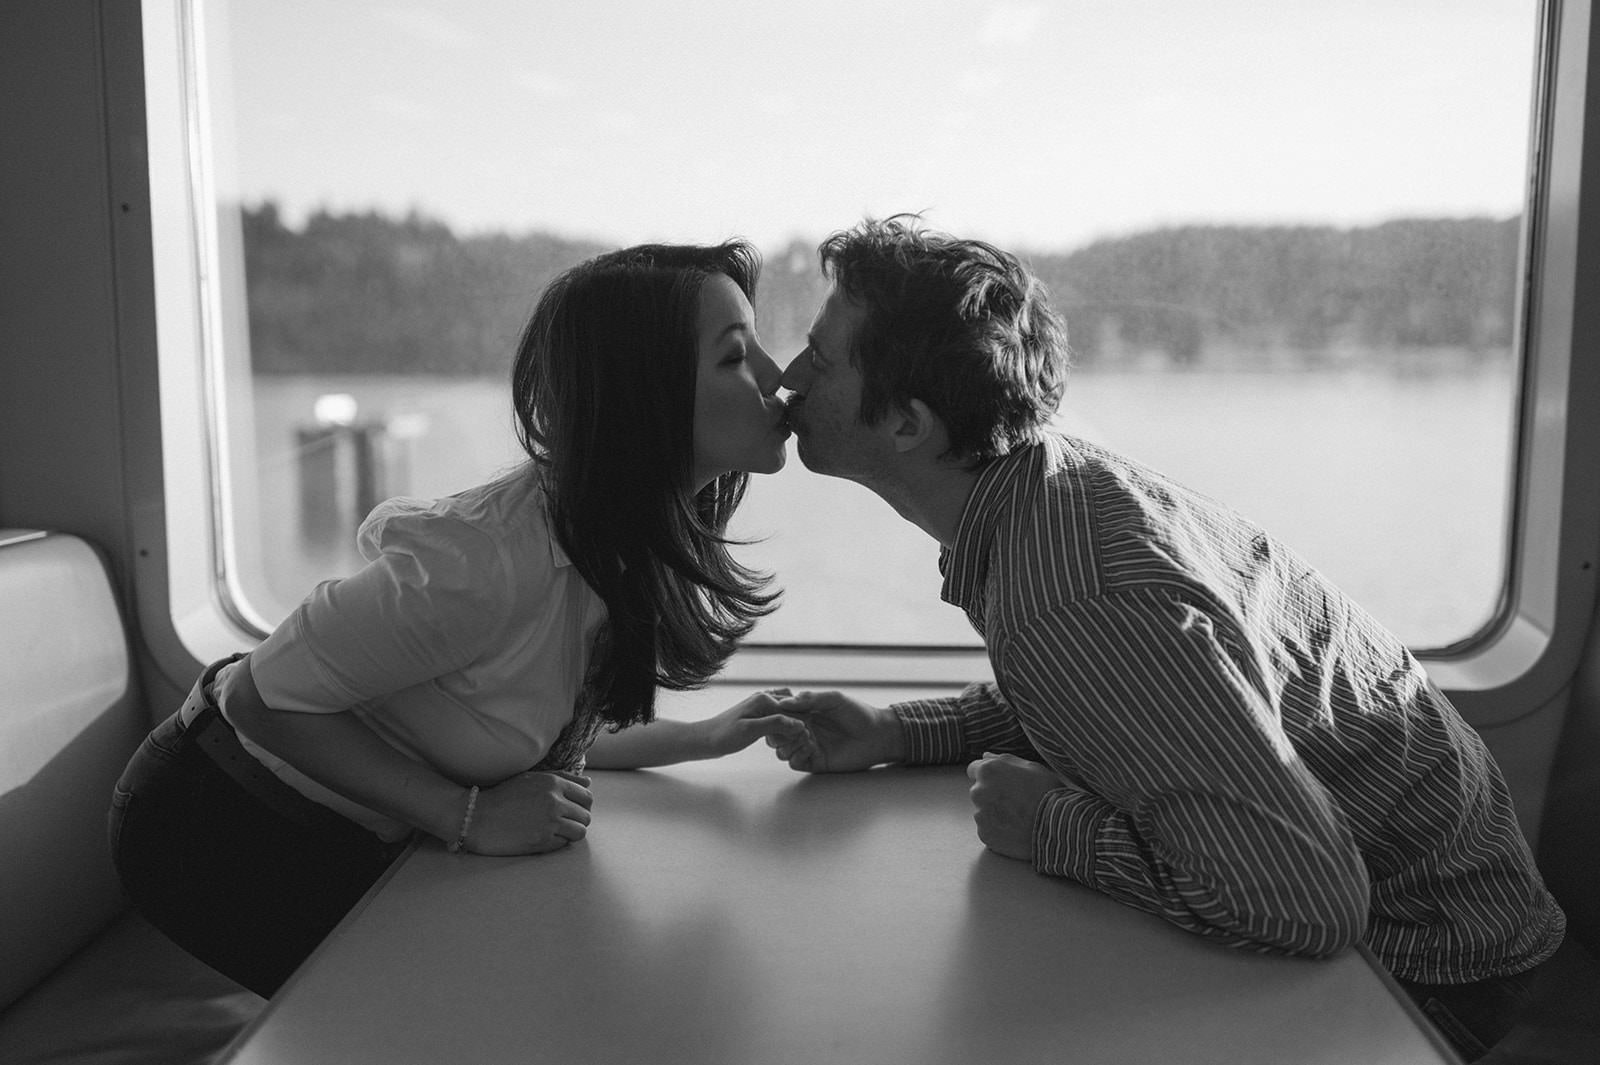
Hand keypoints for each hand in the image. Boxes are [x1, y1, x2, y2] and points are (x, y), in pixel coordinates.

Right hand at [465, 769, 593, 855]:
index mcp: (553, 783)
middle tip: (562, 823)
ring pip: (580, 831)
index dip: (582, 805)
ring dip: (570, 833)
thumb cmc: (503, 796)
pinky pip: (564, 844)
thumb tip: (588, 782)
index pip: (587, 796)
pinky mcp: (542, 841)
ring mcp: (550, 822)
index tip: (571, 810)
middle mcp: (555, 801)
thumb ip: (562, 777)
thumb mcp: (531, 778)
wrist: (476, 816)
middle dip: (578, 820)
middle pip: (586, 815)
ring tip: (554, 832)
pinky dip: (557, 843)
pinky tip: (543, 838)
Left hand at [698, 688, 805, 757]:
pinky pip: (778, 715)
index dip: (803, 724)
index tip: (809, 739)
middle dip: (801, 721)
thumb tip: (800, 724)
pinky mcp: (758, 713)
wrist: (705, 739)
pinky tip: (783, 737)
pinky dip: (784, 724)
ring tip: (795, 739)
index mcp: (764, 699)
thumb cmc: (724, 736)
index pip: (794, 709)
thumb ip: (775, 724)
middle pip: (793, 707)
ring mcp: (761, 704)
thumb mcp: (751, 731)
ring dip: (792, 722)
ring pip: (787, 710)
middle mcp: (764, 697)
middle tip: (804, 739)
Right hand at [768, 690, 905, 772]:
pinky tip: (809, 747)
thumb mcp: (834, 699)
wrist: (879, 735)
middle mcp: (804, 731)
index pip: (781, 715)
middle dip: (778, 731)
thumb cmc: (859, 713)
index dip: (776, 713)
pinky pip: (795, 763)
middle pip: (777, 734)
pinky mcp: (816, 762)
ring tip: (805, 736)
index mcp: (806, 713)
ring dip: (787, 743)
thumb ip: (810, 699)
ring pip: (782, 750)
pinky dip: (796, 756)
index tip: (780, 711)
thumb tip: (785, 702)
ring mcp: (809, 747)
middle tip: (794, 726)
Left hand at [966, 752, 1062, 860]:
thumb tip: (986, 756)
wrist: (1058, 827)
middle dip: (991, 793)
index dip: (989, 775)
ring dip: (994, 812)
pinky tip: (1016, 829)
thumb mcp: (1031, 767)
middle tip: (1015, 801)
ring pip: (983, 811)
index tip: (1002, 782)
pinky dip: (997, 829)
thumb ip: (1004, 760)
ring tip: (1018, 816)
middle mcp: (979, 791)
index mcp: (988, 771)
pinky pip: (987, 829)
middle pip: (979, 791)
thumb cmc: (1048, 792)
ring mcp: (980, 814)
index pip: (974, 769)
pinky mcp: (985, 834)